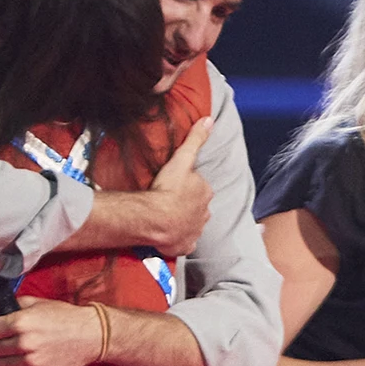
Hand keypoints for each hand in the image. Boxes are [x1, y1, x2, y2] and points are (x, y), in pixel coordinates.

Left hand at [0, 298, 101, 365]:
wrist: (93, 335)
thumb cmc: (67, 317)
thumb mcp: (39, 303)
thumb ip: (13, 307)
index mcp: (21, 322)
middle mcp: (24, 343)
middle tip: (11, 340)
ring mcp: (32, 361)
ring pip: (3, 365)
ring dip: (8, 359)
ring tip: (21, 352)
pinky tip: (26, 364)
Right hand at [144, 116, 214, 255]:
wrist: (155, 218)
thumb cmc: (167, 189)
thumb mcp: (182, 159)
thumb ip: (195, 140)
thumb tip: (209, 120)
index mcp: (206, 192)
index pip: (199, 186)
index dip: (186, 185)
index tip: (173, 185)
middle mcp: (205, 213)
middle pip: (197, 205)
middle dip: (186, 204)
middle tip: (168, 201)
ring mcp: (196, 231)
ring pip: (192, 224)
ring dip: (182, 221)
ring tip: (166, 217)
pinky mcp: (185, 245)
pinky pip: (184, 242)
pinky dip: (178, 240)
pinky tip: (168, 235)